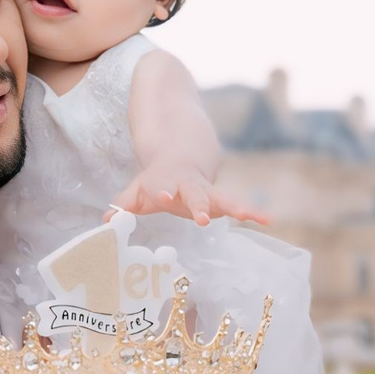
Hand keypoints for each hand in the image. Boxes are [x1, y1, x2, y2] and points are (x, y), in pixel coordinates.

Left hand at [112, 160, 267, 226]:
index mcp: (166, 181)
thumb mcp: (138, 189)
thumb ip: (123, 204)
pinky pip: (239, 205)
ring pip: (223, 198)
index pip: (162, 186)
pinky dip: (254, 211)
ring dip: (235, 208)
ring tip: (249, 216)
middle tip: (204, 218)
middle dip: (200, 205)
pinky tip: (268, 220)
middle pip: (196, 194)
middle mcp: (190, 185)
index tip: (163, 196)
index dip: (162, 190)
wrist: (183, 154)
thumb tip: (106, 220)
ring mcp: (209, 191)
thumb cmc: (157, 180)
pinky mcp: (223, 199)